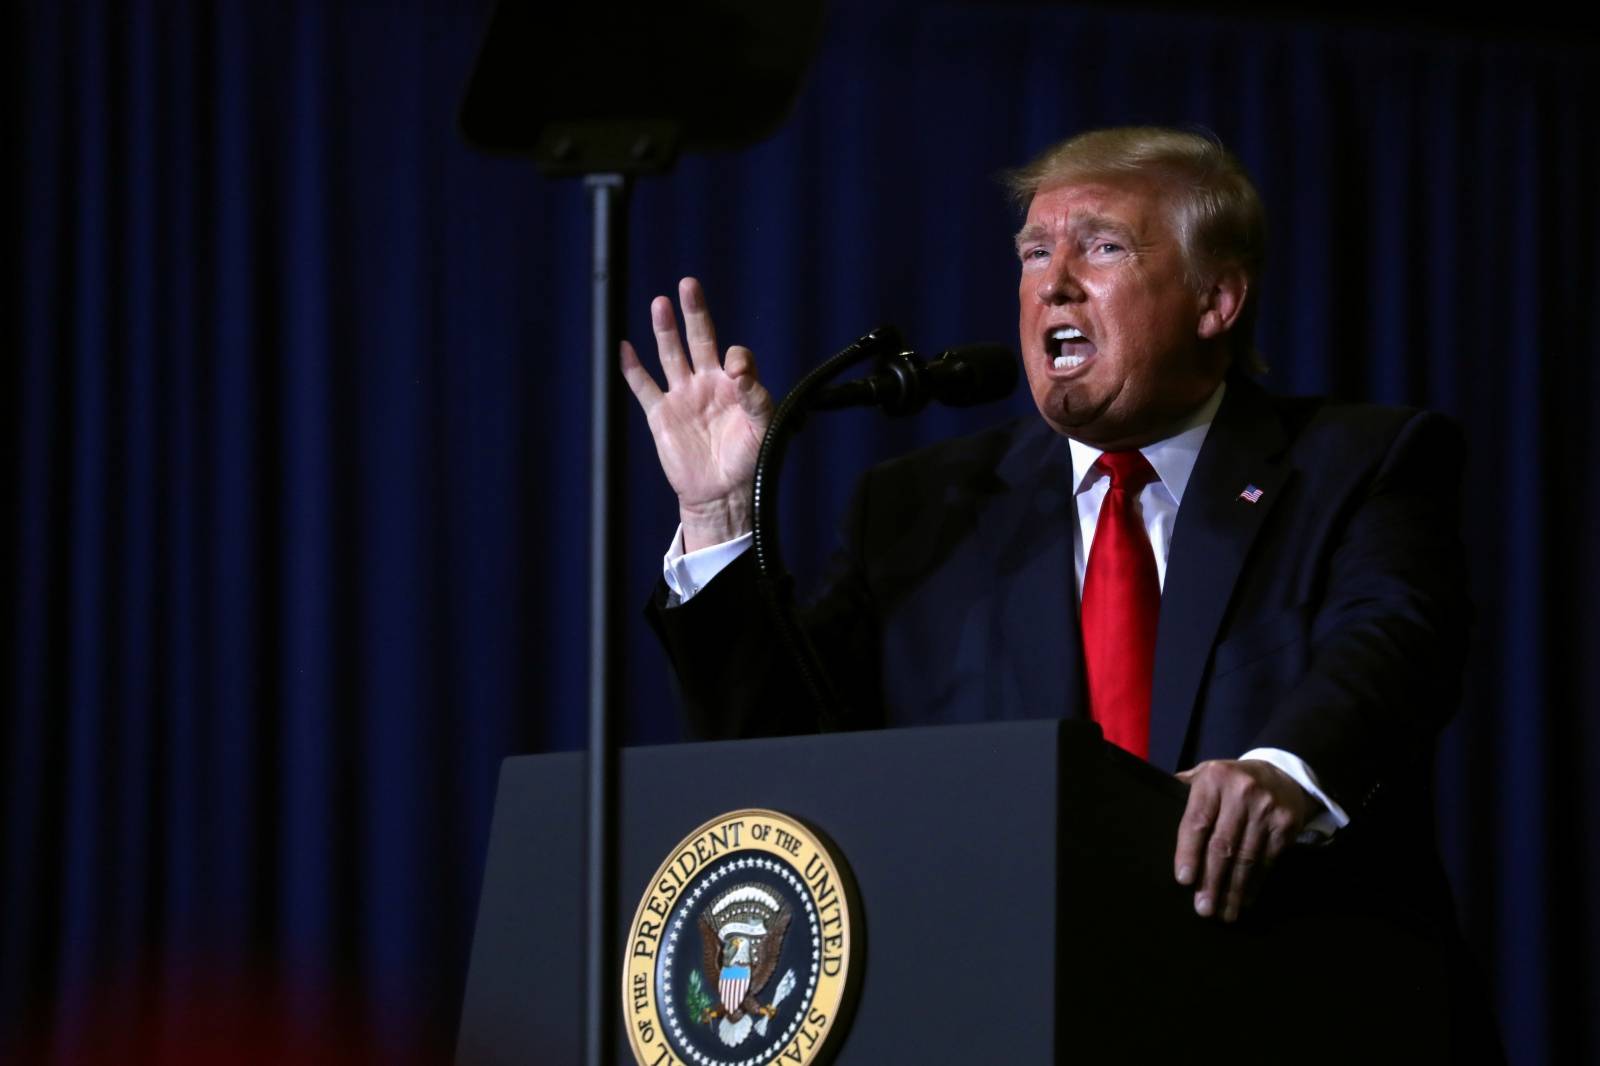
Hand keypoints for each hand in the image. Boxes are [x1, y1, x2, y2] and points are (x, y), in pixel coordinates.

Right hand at [621, 277, 773, 550]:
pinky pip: (644, 387)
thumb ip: (758, 397)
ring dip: (665, 330)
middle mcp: (708, 384)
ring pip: (671, 355)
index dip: (736, 357)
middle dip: (694, 313)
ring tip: (660, 303)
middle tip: (689, 285)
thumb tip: (740, 374)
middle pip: (699, 339)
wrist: (722, 495)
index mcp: (735, 386)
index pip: (734, 356)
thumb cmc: (750, 462)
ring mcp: (683, 397)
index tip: (736, 371)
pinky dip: (633, 368)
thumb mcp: (764, 428)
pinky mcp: (661, 415)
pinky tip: (625, 347)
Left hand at [1173, 759, 1314, 921]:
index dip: (1189, 851)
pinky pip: (1267, 860)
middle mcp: (1241, 792)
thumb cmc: (1230, 782)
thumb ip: (1182, 790)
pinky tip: (1244, 899)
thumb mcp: (1205, 775)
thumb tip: (1153, 811)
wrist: (1280, 775)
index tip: (1183, 879)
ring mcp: (1266, 808)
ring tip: (1224, 913)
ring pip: (1246, 858)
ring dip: (1233, 890)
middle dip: (1211, 880)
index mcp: (1213, 779)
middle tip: (1203, 908)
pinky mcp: (1286, 824)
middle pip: (1222, 845)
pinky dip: (1254, 883)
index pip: (1197, 820)